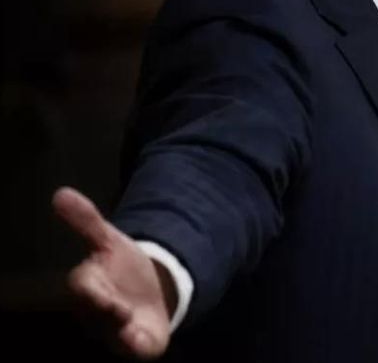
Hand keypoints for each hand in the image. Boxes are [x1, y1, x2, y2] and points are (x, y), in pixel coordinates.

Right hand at [52, 187, 175, 359]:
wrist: (152, 292)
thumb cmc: (122, 268)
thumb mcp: (110, 241)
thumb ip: (87, 221)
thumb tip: (61, 193)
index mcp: (90, 285)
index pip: (82, 285)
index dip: (88, 284)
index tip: (93, 278)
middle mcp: (97, 311)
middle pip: (95, 311)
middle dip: (103, 308)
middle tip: (116, 306)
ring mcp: (116, 330)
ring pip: (113, 333)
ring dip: (121, 330)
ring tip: (129, 324)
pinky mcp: (137, 344)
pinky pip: (135, 348)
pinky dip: (137, 345)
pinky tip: (141, 340)